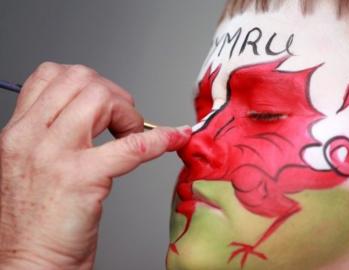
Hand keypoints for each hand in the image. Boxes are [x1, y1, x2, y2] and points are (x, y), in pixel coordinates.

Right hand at [0, 62, 190, 268]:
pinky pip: (132, 145)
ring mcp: (54, 156)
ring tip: (134, 135)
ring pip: (101, 99)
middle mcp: (30, 138)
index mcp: (17, 133)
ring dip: (129, 114)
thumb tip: (89, 115)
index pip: (49, 75)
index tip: (105, 102)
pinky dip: (160, 139)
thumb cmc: (34, 223)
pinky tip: (174, 138)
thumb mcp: (30, 166)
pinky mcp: (82, 178)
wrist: (28, 265)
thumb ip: (51, 136)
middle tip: (124, 120)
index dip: (87, 81)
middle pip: (81, 80)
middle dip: (113, 94)